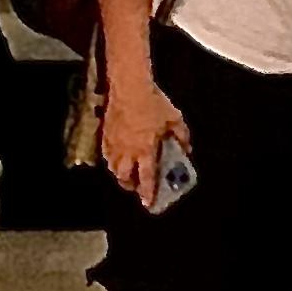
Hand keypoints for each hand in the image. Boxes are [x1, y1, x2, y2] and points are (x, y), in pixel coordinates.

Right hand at [100, 72, 189, 205]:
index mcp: (145, 150)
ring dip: (121, 175)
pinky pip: (106, 156)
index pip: (146, 178)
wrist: (129, 87)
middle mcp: (127, 152)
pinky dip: (112, 162)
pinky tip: (117, 159)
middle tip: (138, 186)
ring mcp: (114, 145)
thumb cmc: (153, 103)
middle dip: (131, 186)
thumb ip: (182, 137)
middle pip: (125, 178)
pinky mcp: (104, 136)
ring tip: (128, 175)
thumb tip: (186, 149)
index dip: (148, 192)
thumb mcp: (175, 119)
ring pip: (113, 169)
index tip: (148, 203)